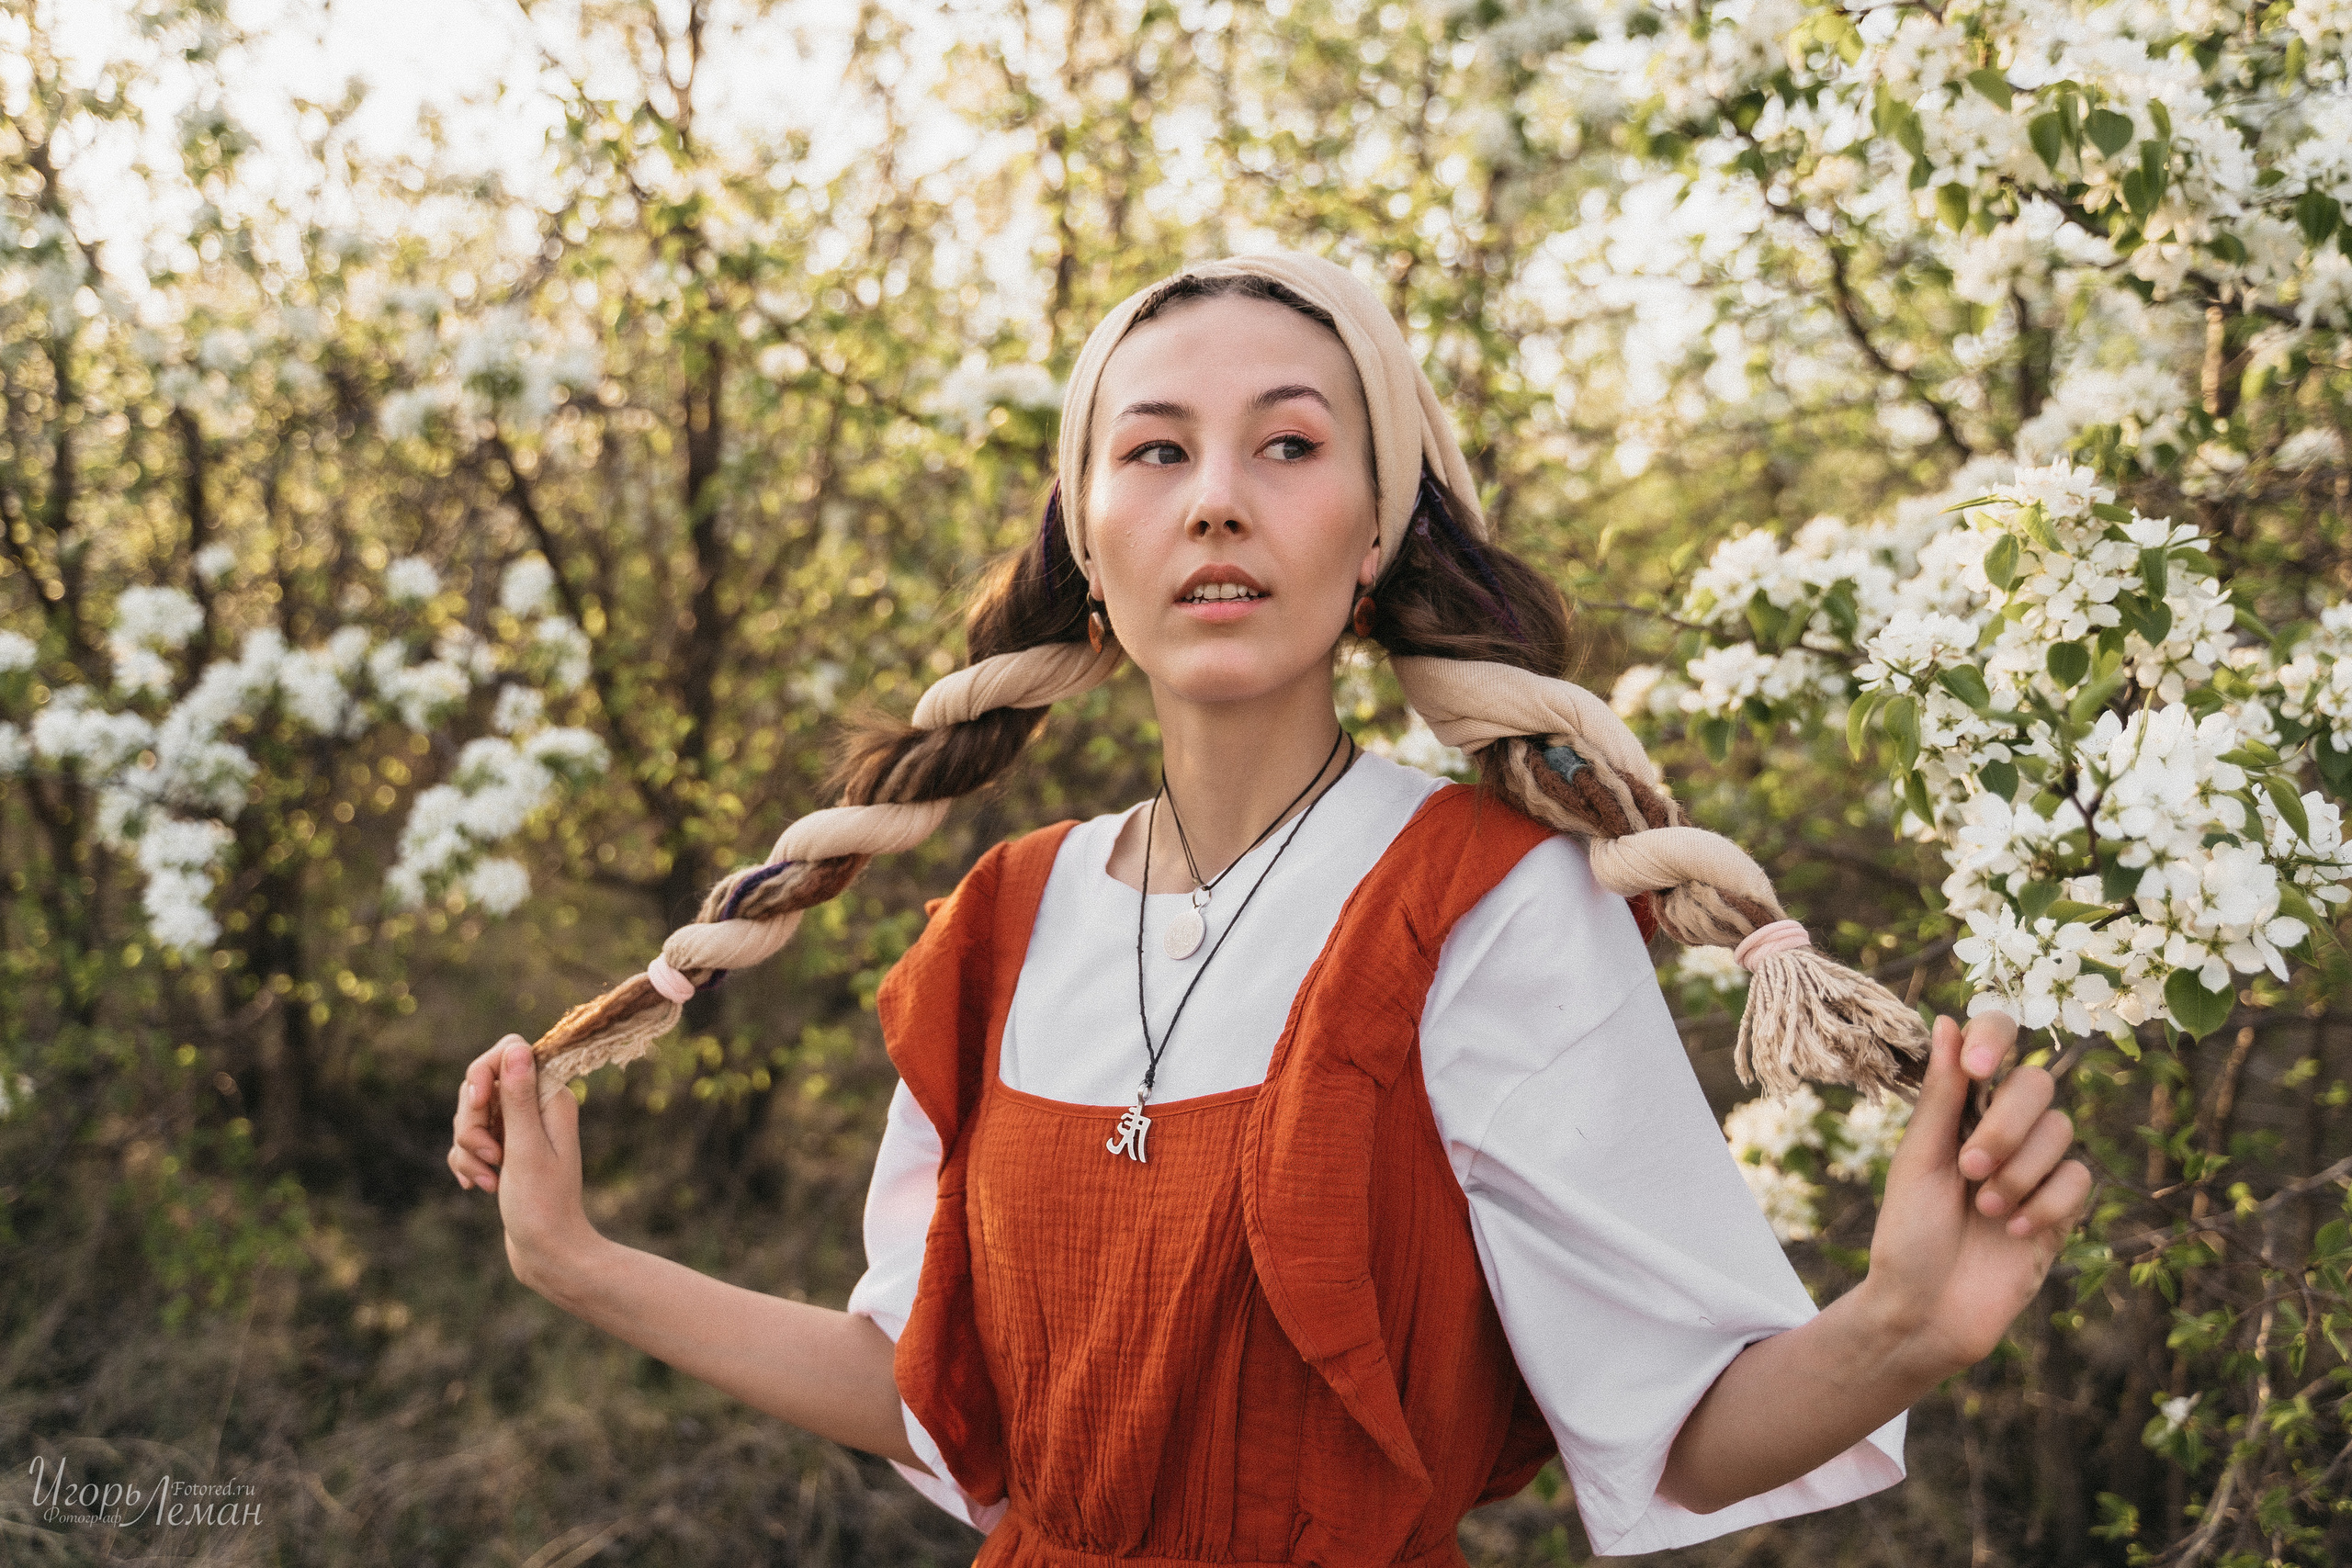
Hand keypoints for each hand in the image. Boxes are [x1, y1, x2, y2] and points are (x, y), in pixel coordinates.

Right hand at [447, 1034, 598, 1293]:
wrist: (549, 1252)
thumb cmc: (542, 1204)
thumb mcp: (525, 1148)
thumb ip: (519, 1097)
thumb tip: (516, 1048)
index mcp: (552, 1097)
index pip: (509, 1051)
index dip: (485, 1072)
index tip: (480, 1103)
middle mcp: (537, 1107)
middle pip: (481, 1086)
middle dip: (472, 1123)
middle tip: (492, 1156)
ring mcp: (518, 1129)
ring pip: (470, 1117)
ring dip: (470, 1149)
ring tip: (490, 1179)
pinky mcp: (503, 1151)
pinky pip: (467, 1143)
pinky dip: (468, 1164)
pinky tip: (479, 1188)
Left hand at [1860, 1009, 2093, 1375]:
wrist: (1925, 1313)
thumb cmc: (1907, 1236)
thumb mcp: (1916, 1160)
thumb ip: (1941, 1095)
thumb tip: (1946, 1019)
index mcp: (1960, 1108)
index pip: (1996, 1041)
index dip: (1995, 1036)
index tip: (1979, 1065)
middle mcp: (2003, 1129)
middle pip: (2038, 1084)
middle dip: (2005, 1124)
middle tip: (1969, 1168)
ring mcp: (2035, 1169)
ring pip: (2061, 1130)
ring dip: (2019, 1170)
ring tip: (1984, 1210)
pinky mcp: (2061, 1210)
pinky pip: (2079, 1178)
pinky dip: (2046, 1202)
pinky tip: (2012, 1231)